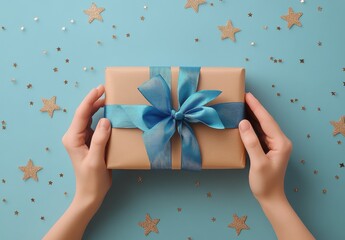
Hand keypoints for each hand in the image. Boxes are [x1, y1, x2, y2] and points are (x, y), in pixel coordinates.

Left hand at [62, 85, 110, 210]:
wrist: (91, 193)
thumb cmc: (92, 179)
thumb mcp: (96, 160)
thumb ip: (99, 140)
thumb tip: (106, 120)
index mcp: (73, 138)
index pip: (81, 114)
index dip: (90, 100)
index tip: (99, 89)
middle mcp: (75, 136)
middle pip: (84, 113)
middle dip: (93, 100)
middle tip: (106, 89)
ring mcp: (82, 138)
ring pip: (89, 118)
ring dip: (97, 107)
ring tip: (108, 98)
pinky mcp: (89, 142)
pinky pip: (95, 125)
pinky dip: (101, 117)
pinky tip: (110, 113)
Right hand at [238, 92, 291, 201]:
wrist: (270, 197)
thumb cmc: (265, 183)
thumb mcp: (258, 163)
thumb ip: (251, 142)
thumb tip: (243, 123)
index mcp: (280, 143)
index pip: (267, 121)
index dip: (257, 107)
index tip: (248, 95)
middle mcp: (280, 141)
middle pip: (266, 121)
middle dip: (255, 108)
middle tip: (243, 96)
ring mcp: (274, 144)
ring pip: (262, 125)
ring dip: (253, 115)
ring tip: (243, 104)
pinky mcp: (268, 148)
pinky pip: (259, 133)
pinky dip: (252, 125)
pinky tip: (245, 120)